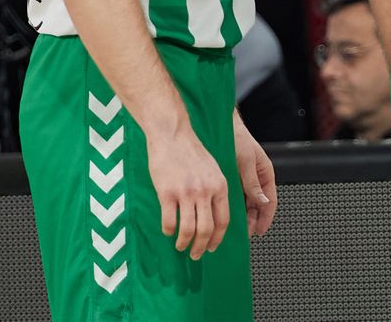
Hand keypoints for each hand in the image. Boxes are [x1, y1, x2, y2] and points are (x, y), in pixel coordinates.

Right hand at [147, 124, 229, 260]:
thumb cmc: (191, 152)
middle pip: (207, 229)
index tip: (212, 247)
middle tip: (196, 255)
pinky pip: (169, 220)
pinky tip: (167, 232)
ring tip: (180, 247)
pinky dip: (168, 230)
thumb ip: (215, 190)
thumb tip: (214, 213)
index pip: (223, 220)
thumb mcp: (213, 169)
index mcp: (220, 186)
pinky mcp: (167, 193)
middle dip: (201, 247)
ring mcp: (186, 193)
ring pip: (188, 229)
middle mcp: (206, 191)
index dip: (217, 238)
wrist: (173, 136)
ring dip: (184, 243)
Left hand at [234, 114, 278, 235]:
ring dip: (243, 216)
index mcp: (266, 174)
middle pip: (259, 205)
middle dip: (253, 221)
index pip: (270, 201)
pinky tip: (225, 215)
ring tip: (234, 229)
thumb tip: (263, 202)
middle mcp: (257, 179)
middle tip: (245, 235)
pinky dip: (232, 207)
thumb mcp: (246, 162)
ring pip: (247, 204)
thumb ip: (253, 183)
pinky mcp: (233, 180)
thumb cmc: (237, 140)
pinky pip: (236, 198)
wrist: (221, 127)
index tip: (260, 232)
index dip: (266, 218)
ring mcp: (245, 180)